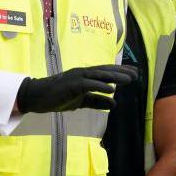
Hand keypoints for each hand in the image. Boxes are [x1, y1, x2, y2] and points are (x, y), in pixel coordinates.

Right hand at [16, 65, 137, 112]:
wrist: (38, 97)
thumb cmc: (59, 97)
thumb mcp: (81, 101)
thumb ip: (97, 101)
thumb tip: (114, 104)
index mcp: (86, 76)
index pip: (106, 72)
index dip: (120, 71)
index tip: (135, 72)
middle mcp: (83, 73)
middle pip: (106, 70)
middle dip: (122, 72)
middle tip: (137, 73)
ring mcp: (77, 77)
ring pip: (99, 75)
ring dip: (115, 76)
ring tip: (128, 79)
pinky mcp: (71, 85)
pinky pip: (88, 85)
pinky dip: (100, 86)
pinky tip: (111, 89)